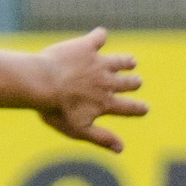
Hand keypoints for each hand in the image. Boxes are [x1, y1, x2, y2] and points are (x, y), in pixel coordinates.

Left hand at [34, 27, 146, 152]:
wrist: (41, 83)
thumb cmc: (55, 110)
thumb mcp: (78, 130)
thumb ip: (101, 138)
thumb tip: (122, 149)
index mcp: (105, 103)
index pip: (129, 108)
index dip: (139, 109)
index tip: (144, 109)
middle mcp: (106, 82)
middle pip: (129, 82)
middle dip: (134, 83)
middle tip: (136, 82)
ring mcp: (98, 63)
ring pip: (120, 61)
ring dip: (126, 62)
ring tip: (130, 62)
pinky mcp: (86, 47)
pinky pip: (98, 37)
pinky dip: (99, 36)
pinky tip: (100, 35)